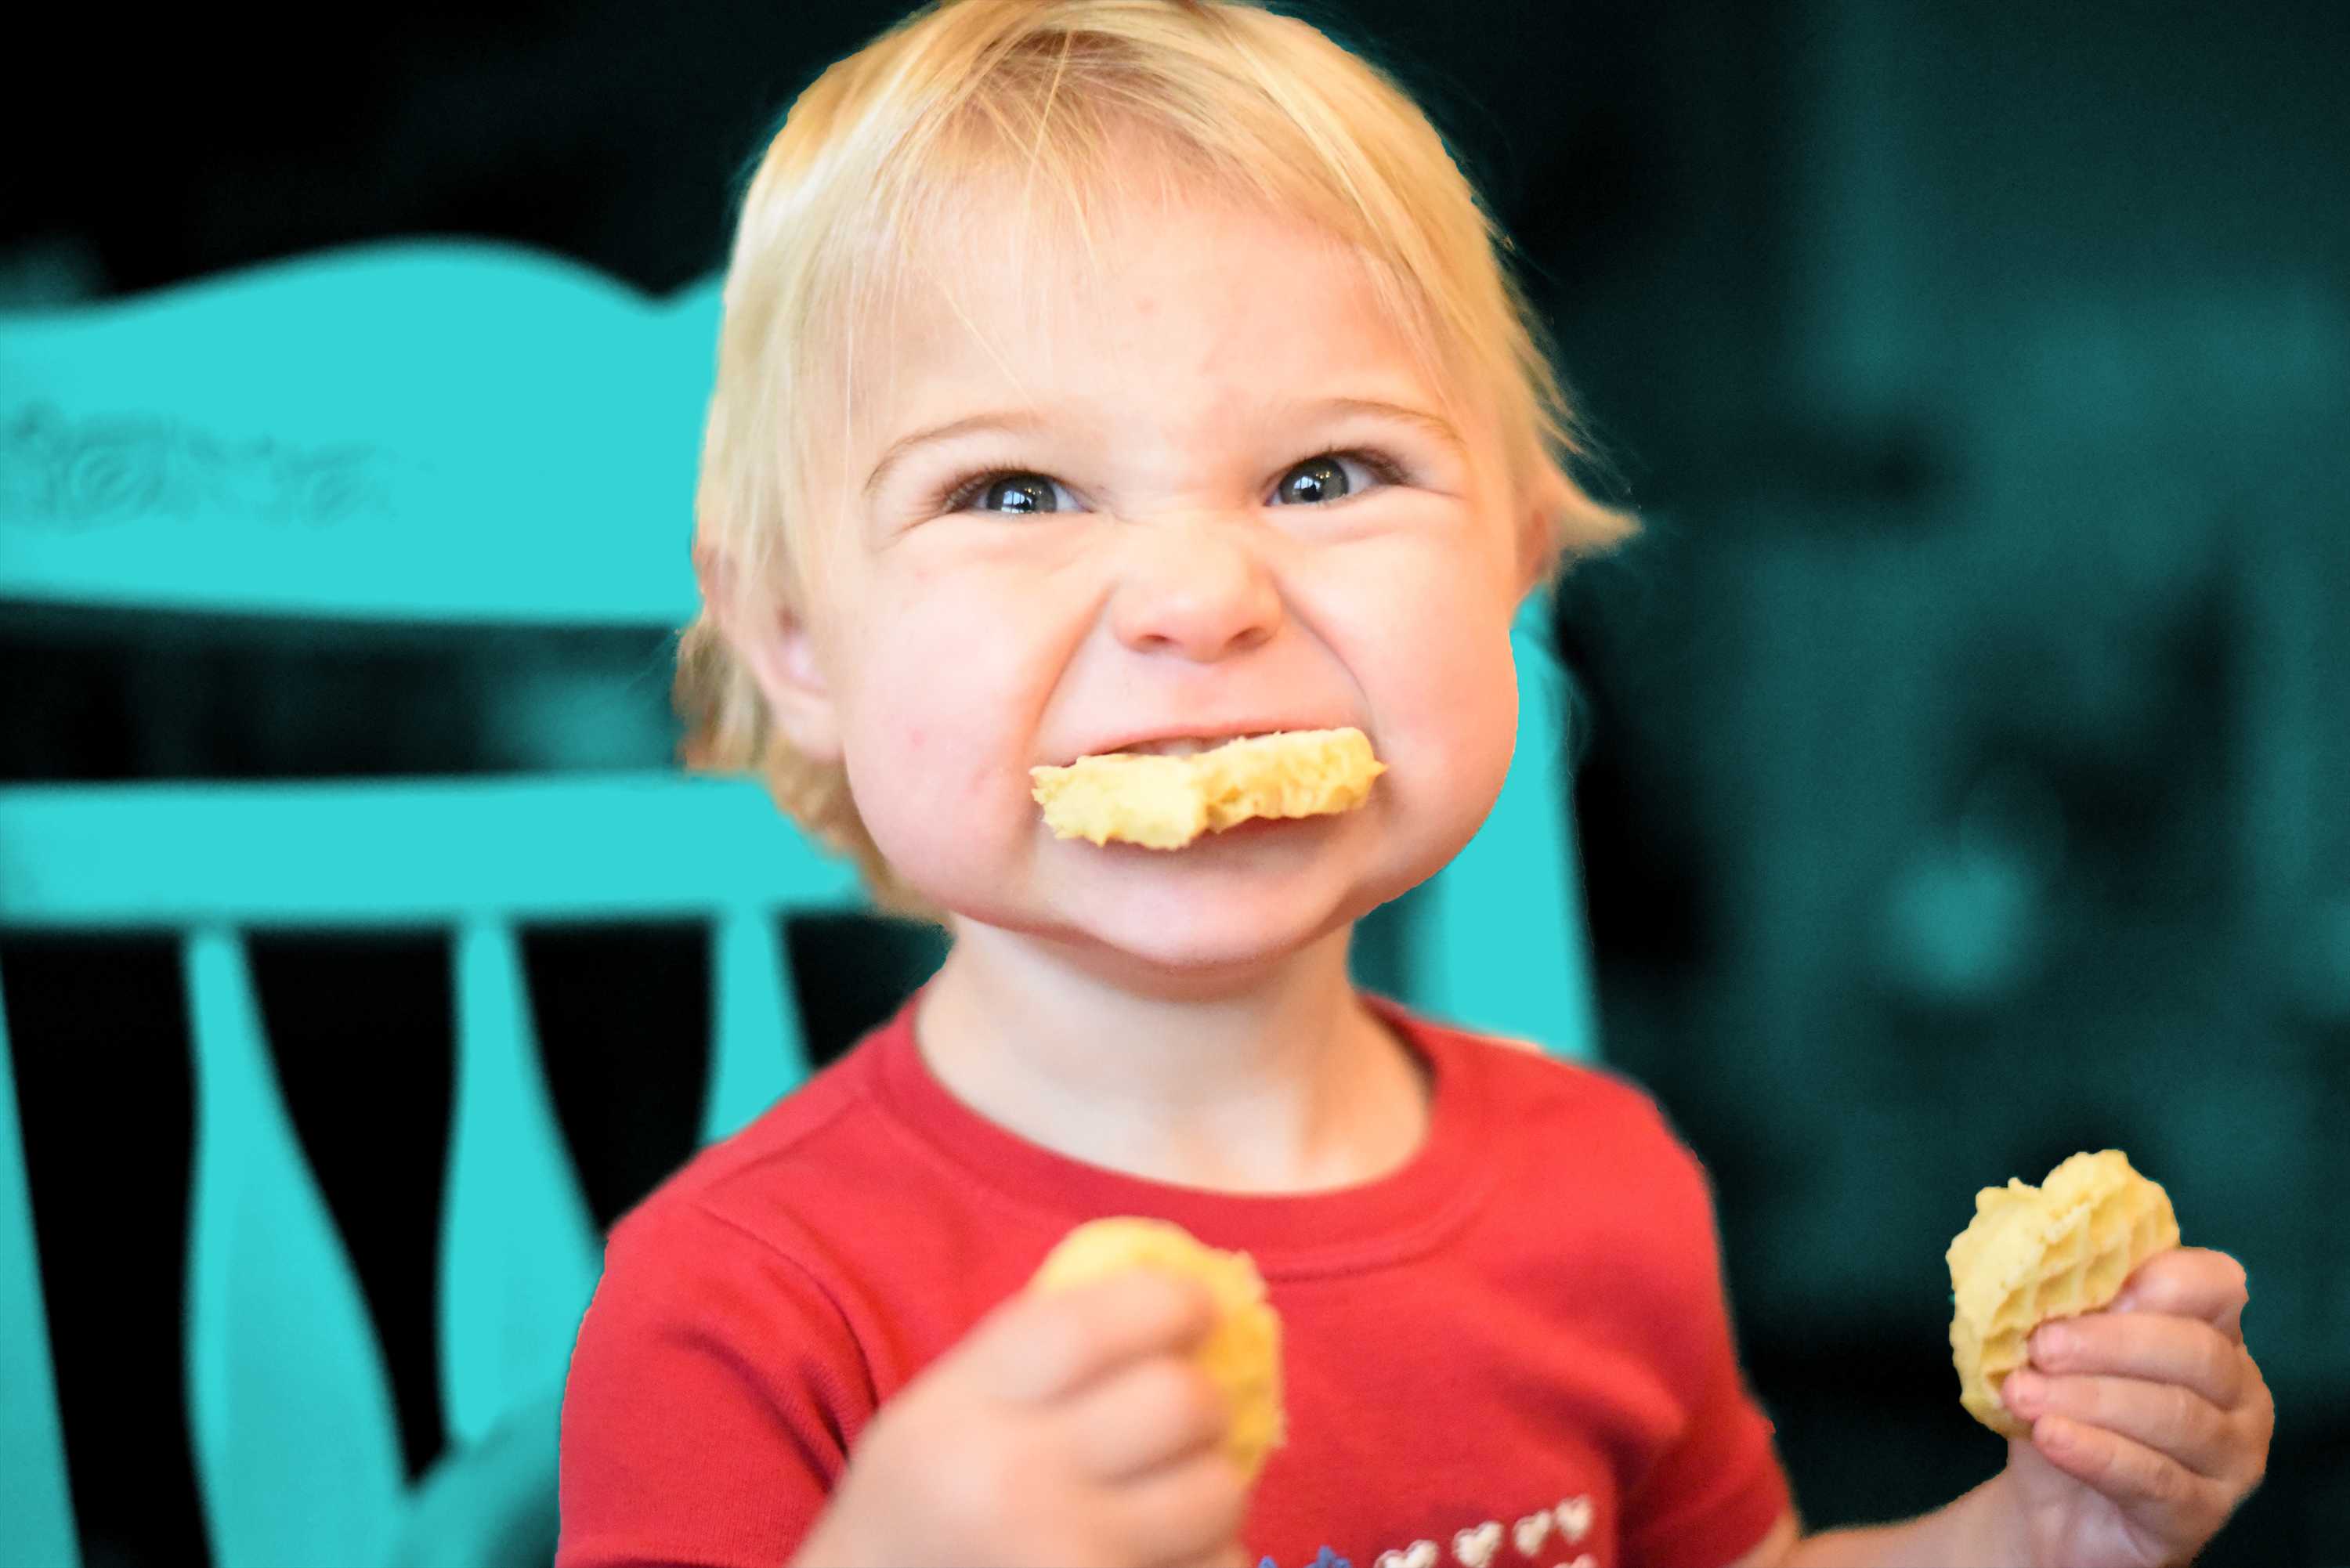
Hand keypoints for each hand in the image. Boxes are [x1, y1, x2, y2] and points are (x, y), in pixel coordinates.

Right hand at [793, 1269, 1249, 1567]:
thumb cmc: (926, 1497)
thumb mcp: (947, 1406)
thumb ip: (1037, 1348)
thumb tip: (1174, 1293)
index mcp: (966, 1411)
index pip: (1086, 1329)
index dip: (1164, 1302)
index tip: (1198, 1305)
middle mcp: (1012, 1485)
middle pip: (1174, 1403)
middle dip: (1206, 1398)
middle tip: (1194, 1407)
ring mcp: (1064, 1560)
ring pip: (1214, 1494)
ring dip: (1215, 1482)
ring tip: (1180, 1486)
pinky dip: (1211, 1553)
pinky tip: (1169, 1549)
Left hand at [1990, 1247, 2272, 1566]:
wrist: (2054, 1512)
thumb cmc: (2066, 1411)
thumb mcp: (2061, 1354)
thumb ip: (2067, 1313)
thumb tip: (2031, 1274)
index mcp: (2211, 1332)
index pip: (2214, 1284)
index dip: (2163, 1278)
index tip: (2089, 1284)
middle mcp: (2239, 1392)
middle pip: (2196, 1352)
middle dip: (2111, 1343)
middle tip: (2040, 1346)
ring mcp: (2232, 1458)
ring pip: (2177, 1417)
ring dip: (2091, 1400)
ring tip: (2022, 1394)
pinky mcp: (2204, 1515)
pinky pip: (2156, 1479)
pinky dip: (2097, 1452)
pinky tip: (2050, 1436)